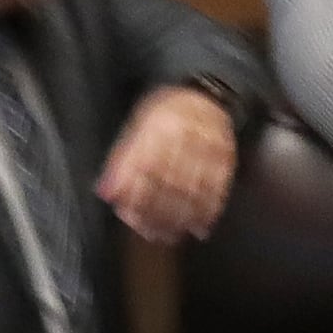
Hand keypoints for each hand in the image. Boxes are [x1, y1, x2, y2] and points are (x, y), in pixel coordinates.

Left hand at [96, 85, 238, 242]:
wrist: (205, 97)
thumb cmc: (164, 116)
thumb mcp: (136, 130)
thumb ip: (121, 162)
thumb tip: (106, 193)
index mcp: (157, 127)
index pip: (145, 167)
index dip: (136, 194)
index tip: (129, 216)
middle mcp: (185, 137)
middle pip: (171, 182)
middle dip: (159, 212)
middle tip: (151, 234)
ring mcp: (209, 148)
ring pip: (195, 188)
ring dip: (183, 217)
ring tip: (172, 235)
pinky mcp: (227, 158)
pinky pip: (219, 188)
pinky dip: (210, 211)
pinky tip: (200, 227)